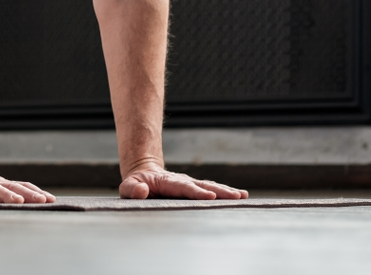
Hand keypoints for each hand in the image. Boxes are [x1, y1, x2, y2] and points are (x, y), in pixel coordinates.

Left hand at [119, 164, 248, 199]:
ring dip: (226, 192)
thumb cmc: (135, 184)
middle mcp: (183, 181)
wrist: (143, 174)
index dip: (196, 192)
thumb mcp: (128, 187)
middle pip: (203, 185)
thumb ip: (132, 189)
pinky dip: (225, 193)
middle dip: (220, 191)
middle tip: (236, 197)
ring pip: (210, 186)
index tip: (210, 196)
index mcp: (168, 183)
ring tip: (242, 196)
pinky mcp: (195, 189)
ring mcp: (191, 184)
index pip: (184, 188)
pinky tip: (241, 197)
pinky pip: (212, 190)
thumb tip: (142, 190)